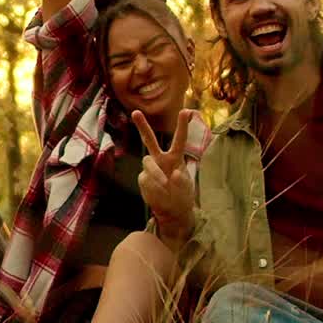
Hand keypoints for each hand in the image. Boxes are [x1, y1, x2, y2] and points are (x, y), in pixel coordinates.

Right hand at [132, 109, 195, 241]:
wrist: (172, 211)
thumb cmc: (182, 196)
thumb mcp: (187, 190)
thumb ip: (182, 181)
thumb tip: (173, 173)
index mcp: (176, 158)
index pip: (179, 139)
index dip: (182, 125)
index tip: (185, 111)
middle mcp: (161, 160)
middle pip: (149, 140)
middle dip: (142, 126)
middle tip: (136, 112)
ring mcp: (150, 169)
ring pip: (147, 162)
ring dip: (155, 172)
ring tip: (164, 184)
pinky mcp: (143, 179)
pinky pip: (145, 179)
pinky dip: (153, 187)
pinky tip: (159, 194)